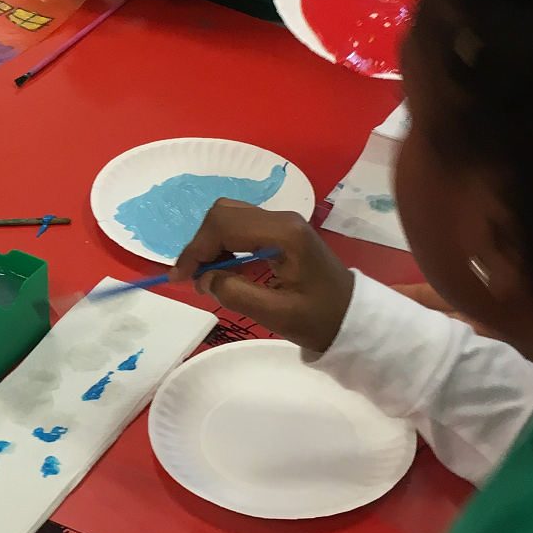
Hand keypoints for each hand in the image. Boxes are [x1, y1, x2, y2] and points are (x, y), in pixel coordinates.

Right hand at [171, 203, 353, 355]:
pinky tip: (221, 269)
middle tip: (191, 277)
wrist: (353, 318)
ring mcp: (282, 223)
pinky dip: (223, 243)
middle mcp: (282, 219)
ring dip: (210, 242)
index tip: (179, 277)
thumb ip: (235, 293)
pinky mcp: (281, 231)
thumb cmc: (319, 319)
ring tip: (204, 275)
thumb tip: (203, 278)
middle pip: (224, 214)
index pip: (225, 226)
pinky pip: (241, 226)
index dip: (196, 249)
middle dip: (201, 243)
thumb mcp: (276, 314)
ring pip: (230, 216)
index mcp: (284, 235)